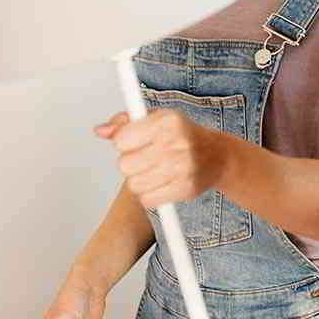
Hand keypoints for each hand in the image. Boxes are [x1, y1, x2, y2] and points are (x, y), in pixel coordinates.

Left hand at [96, 108, 228, 210]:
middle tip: (145, 157)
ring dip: (139, 180)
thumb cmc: (183, 135)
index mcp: (167, 121)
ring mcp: (181, 168)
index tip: (133, 140)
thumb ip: (124, 122)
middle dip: (130, 162)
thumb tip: (100, 130)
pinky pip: (147, 199)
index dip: (123, 141)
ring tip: (154, 169)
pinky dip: (150, 194)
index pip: (121, 139)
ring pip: (134, 184)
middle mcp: (175, 143)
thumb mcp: (156, 119)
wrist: (218, 156)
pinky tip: (161, 182)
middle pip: (124, 165)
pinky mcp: (184, 189)